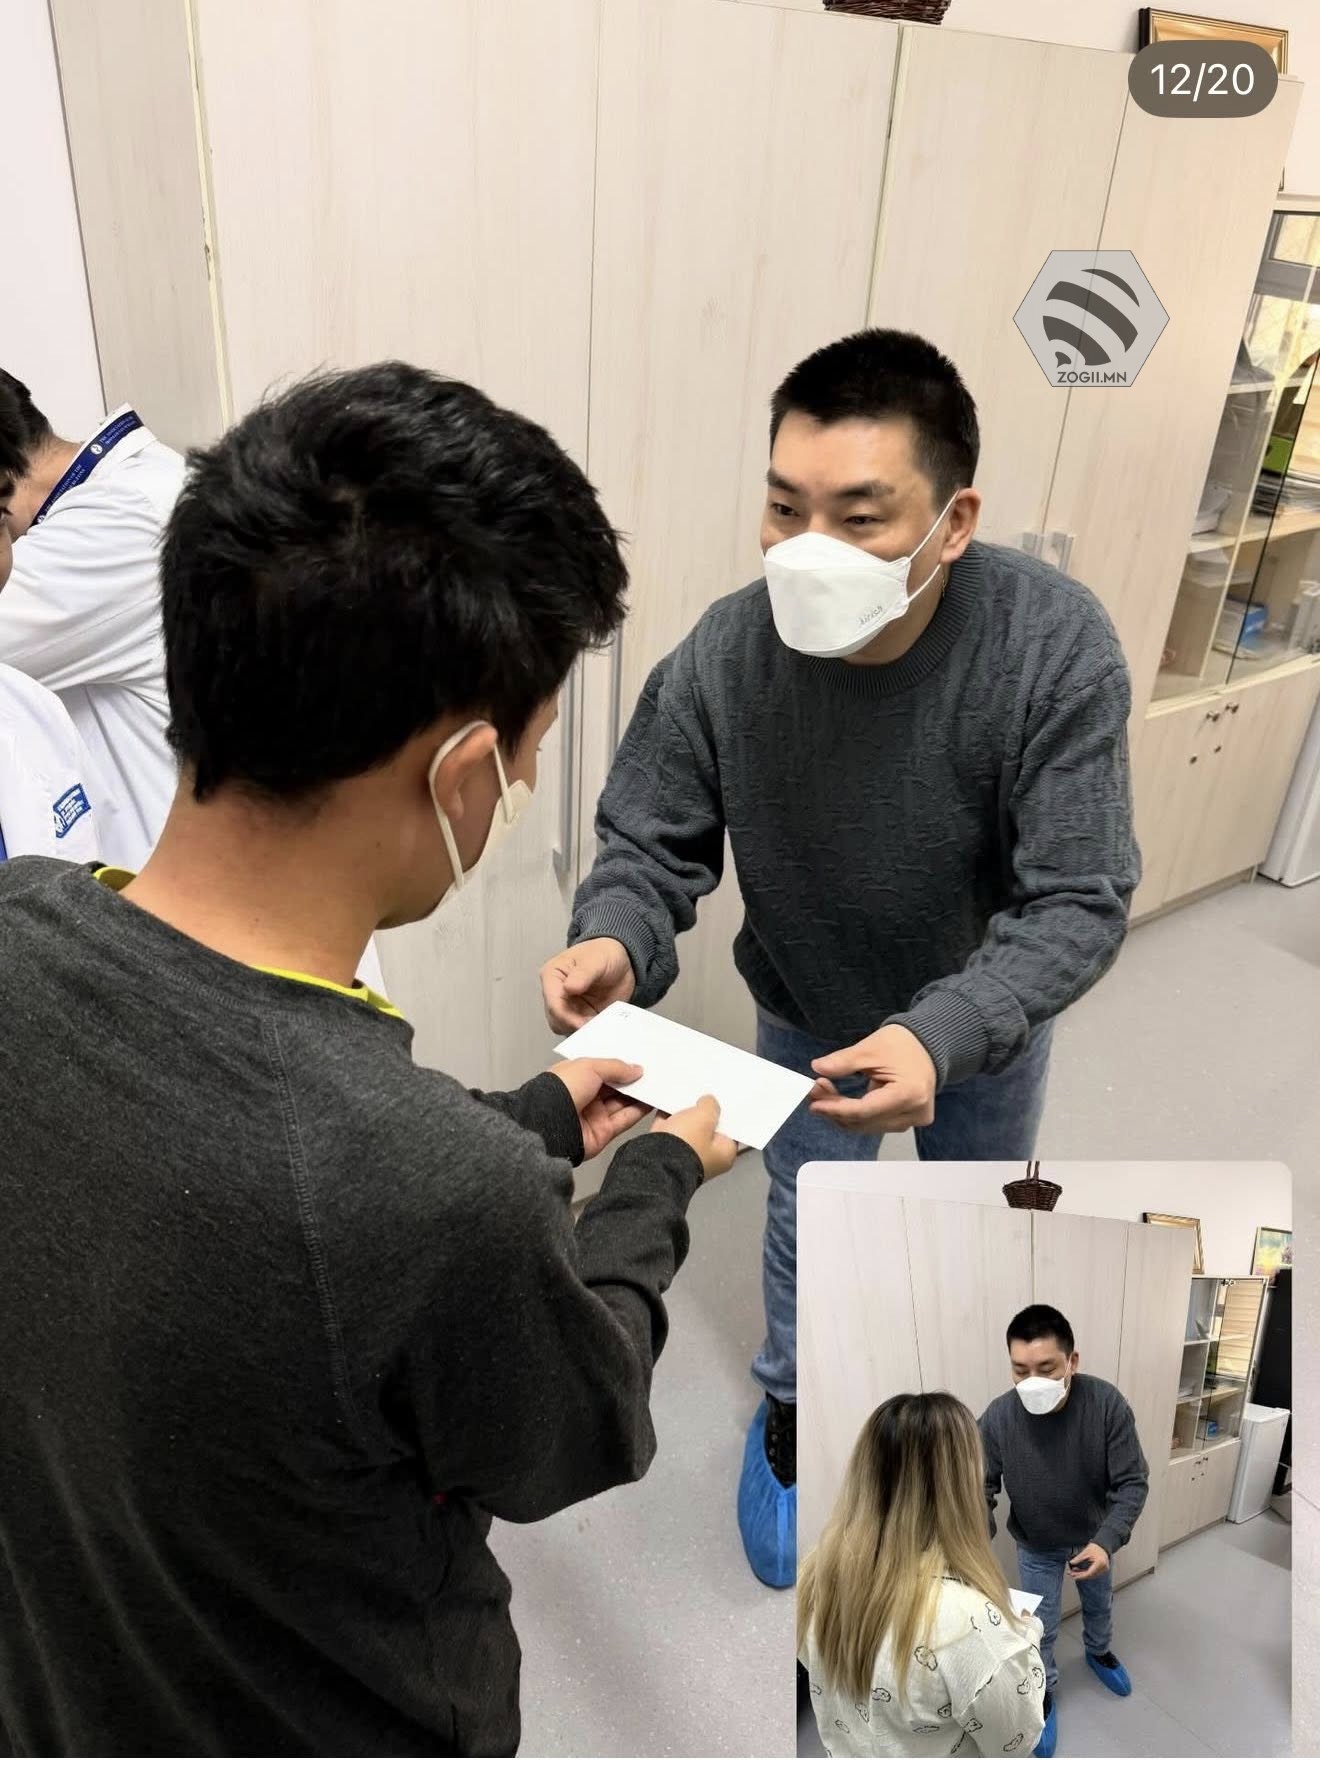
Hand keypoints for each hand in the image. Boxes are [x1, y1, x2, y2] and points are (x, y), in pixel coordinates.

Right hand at [540, 938, 635, 1033]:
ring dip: (583, 1032)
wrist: (622, 959)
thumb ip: (583, 974)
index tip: (582, 1024)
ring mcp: (569, 1008)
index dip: (565, 1017)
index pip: (553, 1002)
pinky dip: (592, 1033)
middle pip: (557, 1020)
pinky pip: (583, 1031)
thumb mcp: (596, 960)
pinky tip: (604, 1030)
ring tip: (601, 1029)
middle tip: (595, 1028)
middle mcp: (556, 994)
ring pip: (567, 1029)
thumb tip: (569, 988)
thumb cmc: (604, 953)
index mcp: (552, 976)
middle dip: (574, 1027)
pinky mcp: (582, 1017)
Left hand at [549, 1058, 648, 1159]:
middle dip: (632, 1079)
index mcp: (576, 1077)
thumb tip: (636, 1070)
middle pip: (615, 1086)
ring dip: (639, 1094)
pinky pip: (625, 1119)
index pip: (602, 1069)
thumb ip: (616, 1067)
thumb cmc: (560, 1091)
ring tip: (657, 1083)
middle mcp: (585, 1096)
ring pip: (622, 1103)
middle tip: (651, 1071)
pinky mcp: (603, 1132)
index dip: (620, 1065)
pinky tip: (651, 1101)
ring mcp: (594, 1114)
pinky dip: (639, 1111)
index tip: (638, 1060)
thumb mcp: (590, 1067)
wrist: (550, 1124)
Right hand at [651, 1094, 737, 1180]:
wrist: (655, 1161)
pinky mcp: (666, 1154)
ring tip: (681, 1102)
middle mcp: (706, 1160)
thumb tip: (708, 1103)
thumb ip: (710, 1106)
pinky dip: (667, 1120)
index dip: (726, 1115)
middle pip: (708, 1130)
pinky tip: (665, 1108)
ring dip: (683, 1117)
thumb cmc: (686, 1149)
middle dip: (703, 1114)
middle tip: (701, 1100)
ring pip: (687, 1130)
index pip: (731, 1132)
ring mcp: (685, 1157)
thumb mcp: (705, 1116)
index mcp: (724, 1155)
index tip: (721, 1103)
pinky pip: (668, 1132)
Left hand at [808, 1025, 937, 1133]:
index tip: (814, 1102)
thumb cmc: (903, 1044)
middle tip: (815, 1092)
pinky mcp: (909, 1120)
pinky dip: (857, 1114)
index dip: (836, 1109)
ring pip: (869, 1126)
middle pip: (865, 1122)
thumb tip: (817, 1067)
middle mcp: (914, 1113)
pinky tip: (841, 1101)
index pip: (865, 1111)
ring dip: (843, 1114)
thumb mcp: (870, 1048)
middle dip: (836, 1110)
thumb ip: (843, 1061)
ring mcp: (914, 1120)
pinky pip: (877, 1123)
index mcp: (909, 1094)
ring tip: (825, 1093)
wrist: (928, 1045)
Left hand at [1067, 1543, 1109, 1580]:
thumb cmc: (1095, 1547)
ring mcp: (1104, 1569)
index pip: (1090, 1573)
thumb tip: (1071, 1562)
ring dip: (1083, 1574)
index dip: (1081, 1576)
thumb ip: (1078, 1558)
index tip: (1074, 1576)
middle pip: (1090, 1575)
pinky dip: (1086, 1572)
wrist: (1103, 1546)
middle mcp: (1103, 1568)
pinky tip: (1079, 1571)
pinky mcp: (1102, 1570)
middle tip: (1071, 1574)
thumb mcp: (1085, 1551)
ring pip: (1091, 1575)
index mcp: (1100, 1562)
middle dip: (1080, 1575)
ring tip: (1074, 1572)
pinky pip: (1093, 1573)